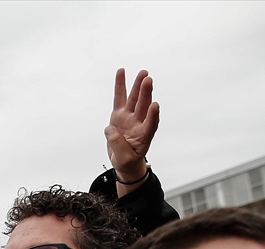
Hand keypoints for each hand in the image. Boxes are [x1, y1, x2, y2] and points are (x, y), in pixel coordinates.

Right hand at [106, 68, 158, 185]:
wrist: (123, 160)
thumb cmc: (128, 160)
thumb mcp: (124, 159)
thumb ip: (118, 145)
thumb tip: (109, 129)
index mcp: (144, 135)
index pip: (151, 124)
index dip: (153, 115)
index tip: (155, 105)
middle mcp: (138, 123)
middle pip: (144, 106)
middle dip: (146, 92)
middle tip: (148, 80)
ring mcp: (129, 117)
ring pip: (134, 98)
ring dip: (138, 85)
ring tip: (143, 73)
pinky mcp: (119, 114)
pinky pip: (119, 98)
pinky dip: (120, 85)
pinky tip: (121, 73)